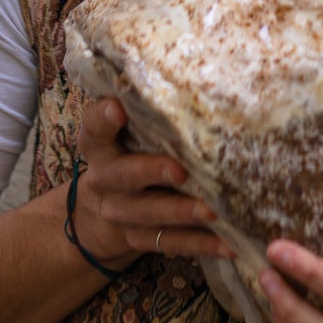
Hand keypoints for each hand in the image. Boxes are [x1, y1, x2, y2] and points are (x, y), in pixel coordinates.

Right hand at [72, 97, 228, 266]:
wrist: (100, 214)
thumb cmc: (129, 155)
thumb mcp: (129, 133)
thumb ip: (149, 112)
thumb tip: (207, 78)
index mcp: (98, 145)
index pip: (94, 127)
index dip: (103, 119)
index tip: (118, 109)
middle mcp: (104, 178)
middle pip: (123, 175)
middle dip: (151, 172)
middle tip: (181, 170)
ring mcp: (120, 212)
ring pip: (148, 213)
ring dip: (181, 212)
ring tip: (213, 210)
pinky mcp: (138, 238)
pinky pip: (169, 242)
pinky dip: (200, 243)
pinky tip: (228, 243)